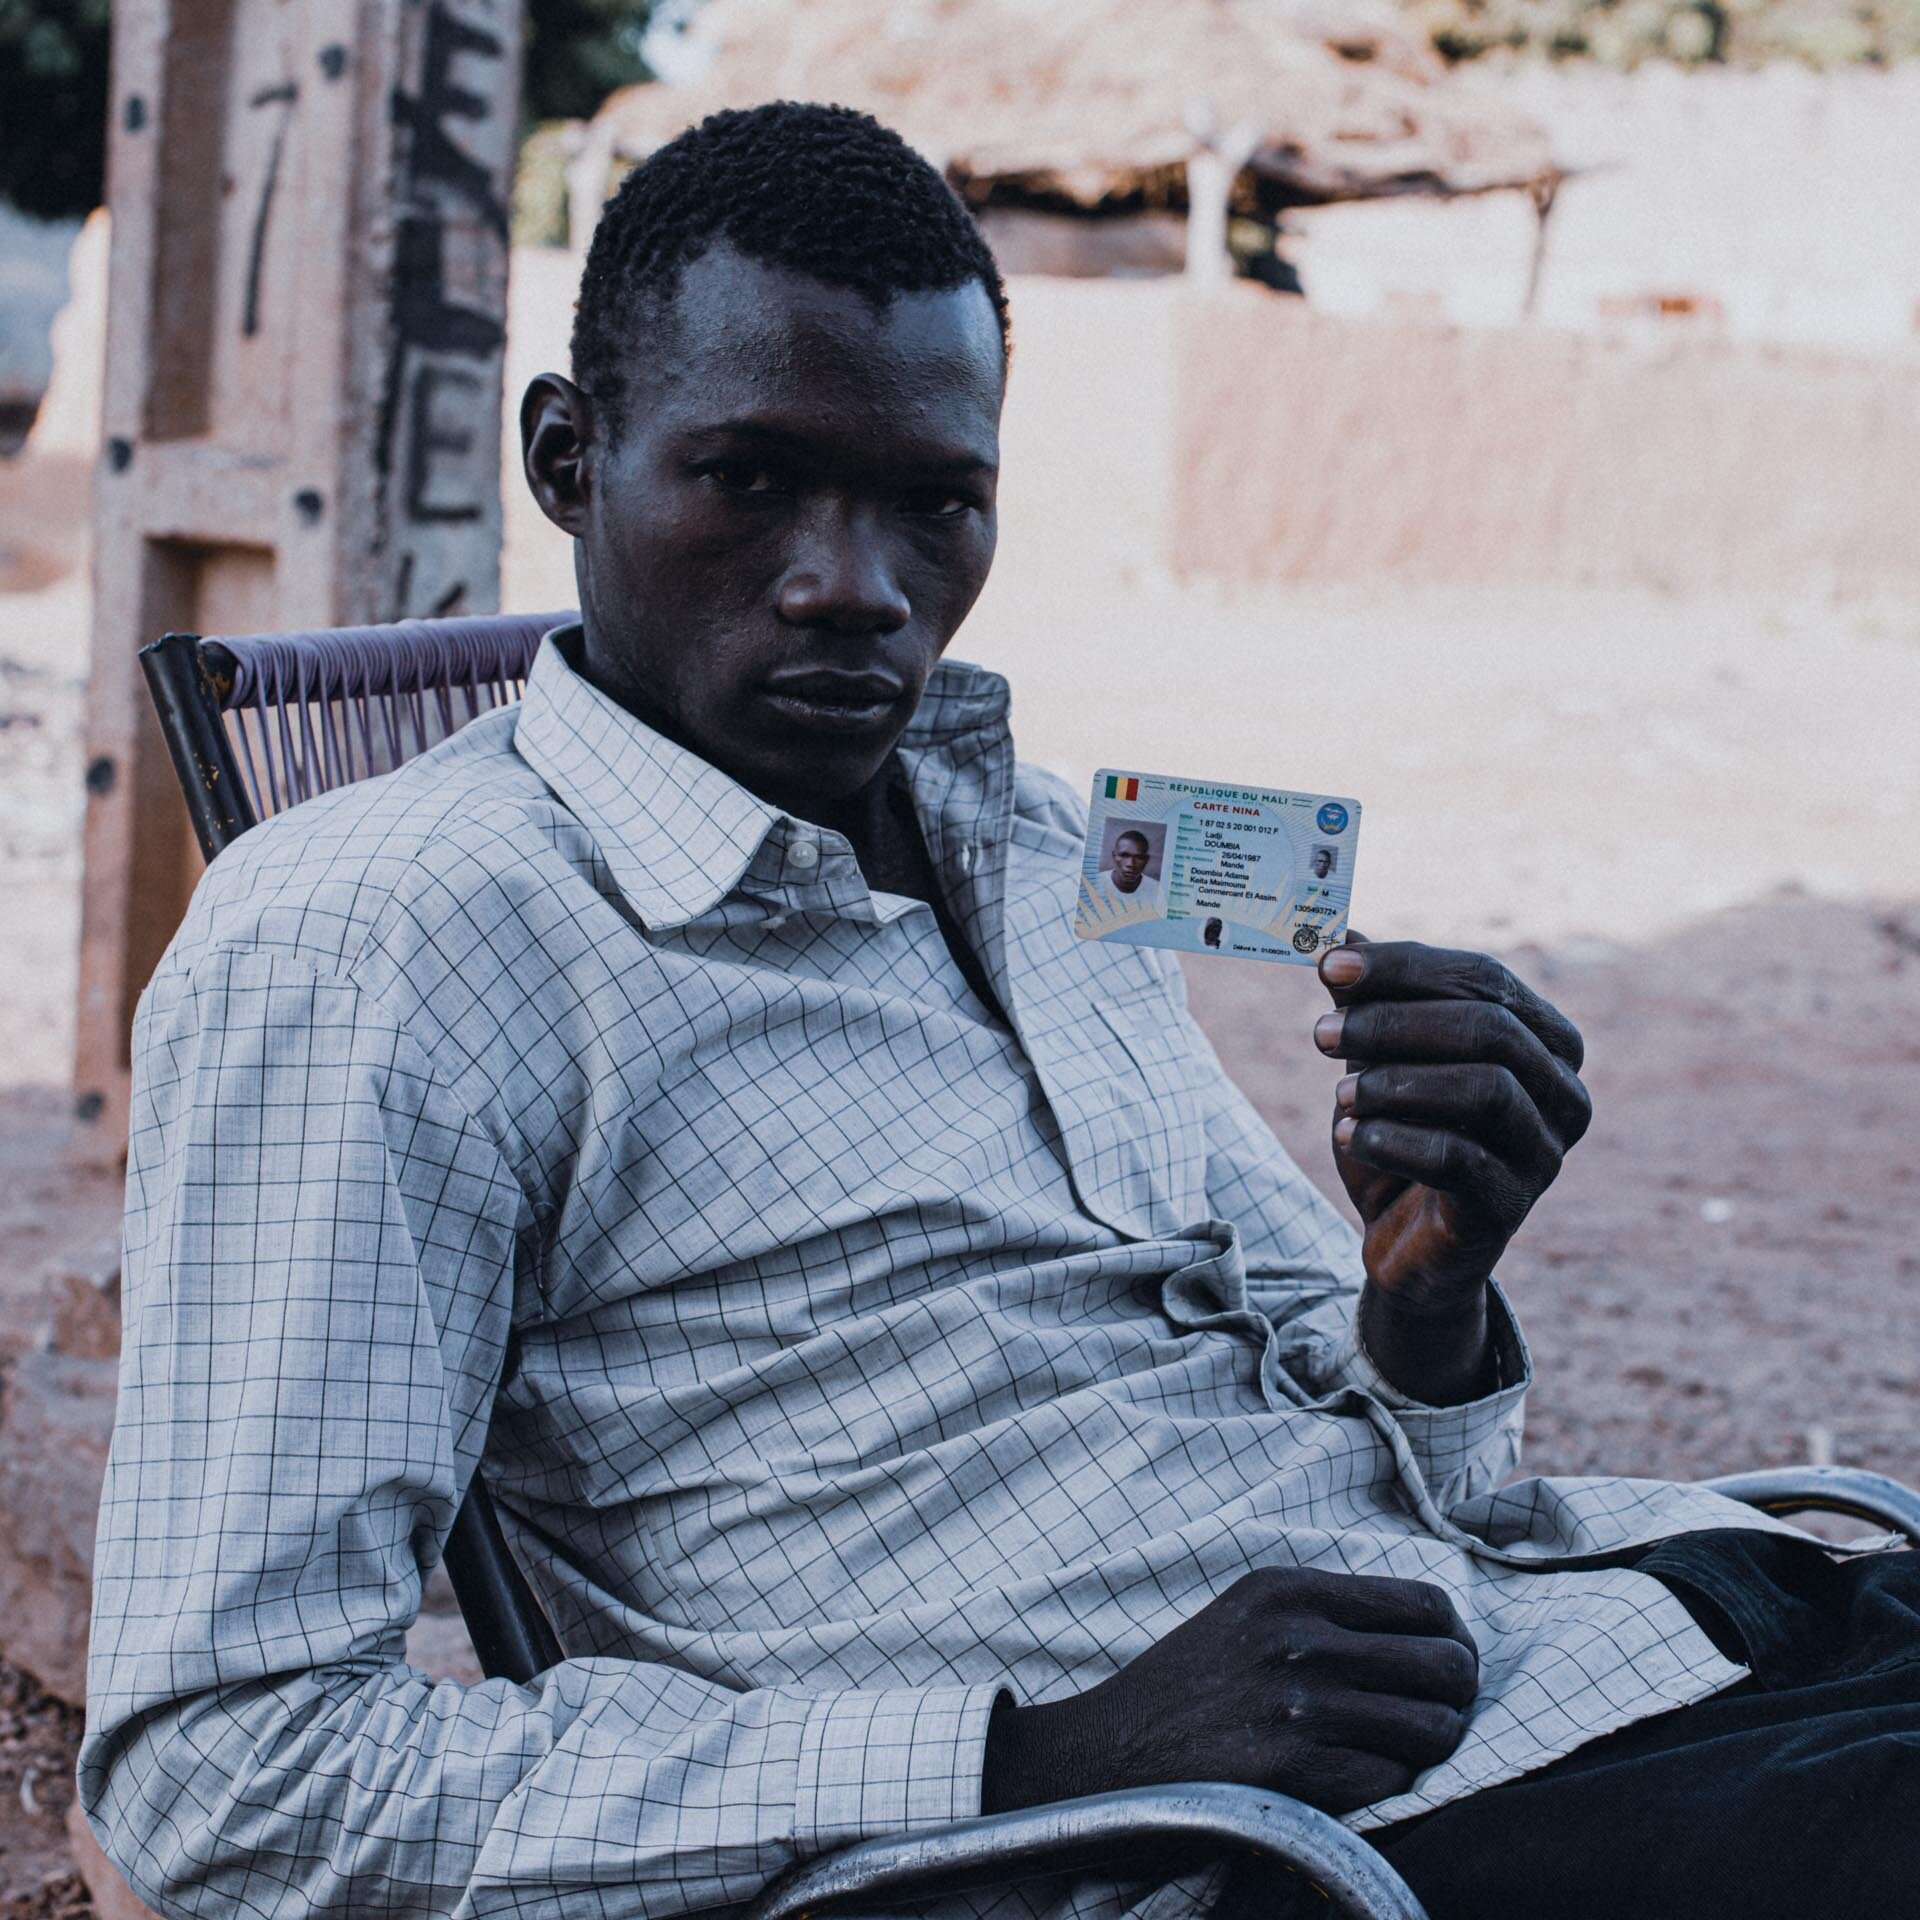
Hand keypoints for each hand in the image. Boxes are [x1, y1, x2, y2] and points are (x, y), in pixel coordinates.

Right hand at [981, 1568, 1477, 1815]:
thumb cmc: (1184, 1688)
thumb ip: (1326, 1613)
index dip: (1452, 1641)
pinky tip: (1350, 1780)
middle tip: (1436, 1717)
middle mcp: (1298, 1636)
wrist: (1102, 1753)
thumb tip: (1430, 1633)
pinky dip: (1384, 1786)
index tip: (1442, 1666)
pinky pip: (1392, 1780)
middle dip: (1457, 1698)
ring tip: (1399, 1753)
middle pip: (1446, 1663)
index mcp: (1288, 1587)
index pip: (1426, 1604)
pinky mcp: (1290, 1769)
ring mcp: (1295, 1703)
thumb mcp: (1246, 1615)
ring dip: (1430, 1749)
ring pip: (1434, 1728)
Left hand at [1316, 935, 1590, 1318]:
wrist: (1405, 1240)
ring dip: (1395, 1084)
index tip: (1328, 966)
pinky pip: (1458, 1159)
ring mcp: (1545, 1152)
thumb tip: (1341, 932)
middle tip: (1320, 1034)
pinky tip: (1347, 1136)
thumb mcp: (1381, 1060)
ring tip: (1339, 1097)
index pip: (1484, 978)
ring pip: (1484, 1089)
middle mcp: (1563, 1092)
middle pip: (1488, 1029)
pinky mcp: (1511, 1205)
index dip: (1404, 967)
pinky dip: (1392, 1140)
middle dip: (1394, 1023)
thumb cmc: (1403, 1134)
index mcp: (1544, 1039)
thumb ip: (1370, 999)